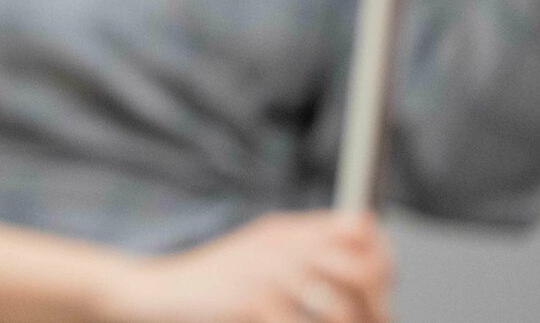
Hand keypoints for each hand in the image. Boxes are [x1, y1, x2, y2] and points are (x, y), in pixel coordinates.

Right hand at [108, 213, 393, 322]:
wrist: (156, 294)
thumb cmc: (212, 286)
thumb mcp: (259, 255)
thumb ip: (305, 251)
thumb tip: (364, 247)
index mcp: (286, 232)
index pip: (361, 231)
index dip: (383, 261)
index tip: (382, 289)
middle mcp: (282, 246)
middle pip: (363, 269)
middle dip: (377, 307)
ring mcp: (267, 274)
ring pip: (342, 308)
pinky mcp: (252, 303)